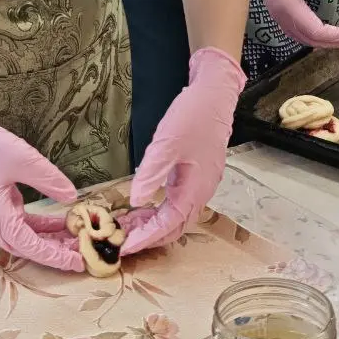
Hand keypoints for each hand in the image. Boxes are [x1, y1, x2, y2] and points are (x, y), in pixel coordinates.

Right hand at [0, 92, 81, 271]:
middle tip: (86, 250)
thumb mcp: (22, 159)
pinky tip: (59, 222)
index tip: (79, 261)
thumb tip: (72, 197)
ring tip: (77, 237)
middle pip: (28, 247)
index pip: (31, 247)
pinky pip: (19, 223)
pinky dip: (38, 225)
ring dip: (49, 238)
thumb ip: (49, 180)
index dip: (56, 256)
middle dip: (56, 250)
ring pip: (24, 236)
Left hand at [121, 47, 244, 255]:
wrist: (215, 92)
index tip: (126, 246)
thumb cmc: (194, 115)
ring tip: (128, 224)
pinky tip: (145, 203)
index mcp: (196, 188)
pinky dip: (160, 208)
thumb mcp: (167, 143)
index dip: (148, 237)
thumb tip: (135, 201)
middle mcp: (201, 190)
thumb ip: (151, 174)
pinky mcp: (197, 172)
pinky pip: (178, 200)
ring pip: (177, 214)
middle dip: (150, 235)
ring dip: (154, 222)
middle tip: (123, 239)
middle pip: (175, 225)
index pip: (170, 224)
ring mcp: (201, 182)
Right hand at [249, 0, 338, 48]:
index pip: (317, 31)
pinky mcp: (281, 13)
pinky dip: (317, 37)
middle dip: (338, 42)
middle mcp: (283, 17)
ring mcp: (280, 16)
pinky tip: (328, 33)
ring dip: (328, 42)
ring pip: (306, 39)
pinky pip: (301, 33)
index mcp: (288, 6)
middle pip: (313, 40)